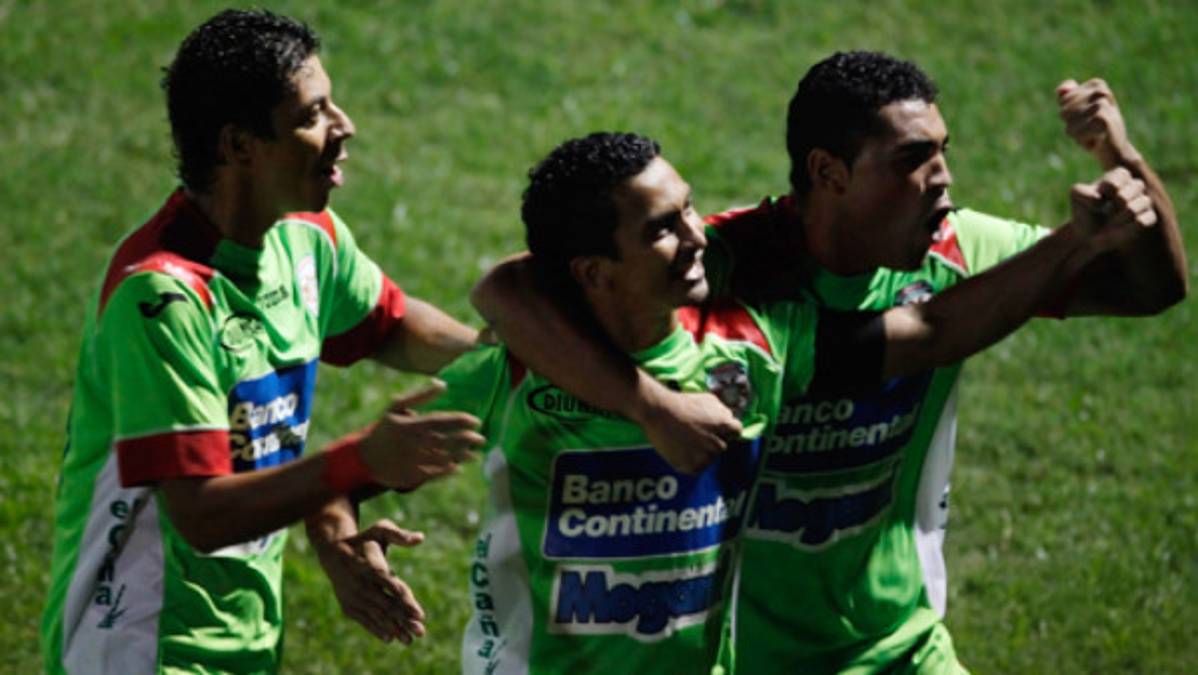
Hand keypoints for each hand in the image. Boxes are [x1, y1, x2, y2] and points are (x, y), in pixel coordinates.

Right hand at [313, 519, 427, 643]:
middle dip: (404, 620)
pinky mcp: (347, 605)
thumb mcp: (380, 530)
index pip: (391, 586)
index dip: (405, 600)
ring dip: (393, 628)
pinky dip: (376, 629)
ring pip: (376, 615)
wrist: (333, 552)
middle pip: (386, 605)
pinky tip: (390, 638)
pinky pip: (363, 619)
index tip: (420, 614)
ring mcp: (352, 597)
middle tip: (421, 632)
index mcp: (370, 565)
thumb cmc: (363, 540)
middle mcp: (360, 583)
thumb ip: (399, 535)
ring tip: (409, 640)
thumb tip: (421, 538)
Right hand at [360, 380, 484, 489]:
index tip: (476, 421)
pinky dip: (446, 471)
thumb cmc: (384, 428)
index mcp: (410, 425)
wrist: (363, 457)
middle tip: (481, 439)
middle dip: (465, 440)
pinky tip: (458, 468)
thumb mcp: (396, 407)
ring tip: (475, 455)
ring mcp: (411, 461)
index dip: (460, 421)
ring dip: (461, 456)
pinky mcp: (409, 476)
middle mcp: (411, 443)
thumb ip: (420, 396)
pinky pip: (432, 474)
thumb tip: (443, 384)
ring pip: (441, 458)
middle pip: (444, 440)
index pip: (440, 421)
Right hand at [637, 387, 743, 474]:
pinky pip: (697, 467)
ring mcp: (704, 458)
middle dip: (712, 441)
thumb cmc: (683, 404)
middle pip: (721, 447)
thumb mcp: (709, 400)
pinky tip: (681, 448)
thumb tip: (730, 421)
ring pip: (709, 458)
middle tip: (695, 434)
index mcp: (724, 426)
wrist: (658, 412)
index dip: (725, 429)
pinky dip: (690, 461)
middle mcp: (717, 444)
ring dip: (701, 452)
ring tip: (686, 440)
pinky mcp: (691, 467)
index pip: (736, 432)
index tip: (714, 428)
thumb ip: (724, 412)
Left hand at [1057, 78, 1137, 168]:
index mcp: (1097, 84)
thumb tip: (1060, 90)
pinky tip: (1098, 140)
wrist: (1118, 151)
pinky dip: (1083, 141)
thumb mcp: (1082, 111)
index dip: (1072, 114)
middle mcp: (1100, 91)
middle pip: (1064, 112)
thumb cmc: (1099, 130)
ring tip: (1095, 134)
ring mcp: (1101, 105)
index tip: (1090, 117)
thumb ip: (1069, 97)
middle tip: (1093, 128)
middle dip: (1073, 125)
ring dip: (1078, 134)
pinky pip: (1075, 133)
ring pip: (1069, 124)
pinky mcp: (1102, 119)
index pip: (1064, 100)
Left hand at [1069, 167, 1156, 248]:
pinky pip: (1146, 219)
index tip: (1099, 198)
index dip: (1110, 187)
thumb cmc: (1084, 211)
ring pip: (1144, 202)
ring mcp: (1142, 202)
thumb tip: (1100, 200)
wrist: (1088, 235)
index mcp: (1118, 176)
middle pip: (1137, 185)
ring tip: (1111, 223)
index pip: (1122, 174)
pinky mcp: (1147, 218)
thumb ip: (1082, 191)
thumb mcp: (1076, 197)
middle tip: (1106, 211)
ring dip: (1123, 215)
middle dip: (1119, 200)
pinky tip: (1120, 229)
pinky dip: (1131, 226)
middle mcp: (1134, 186)